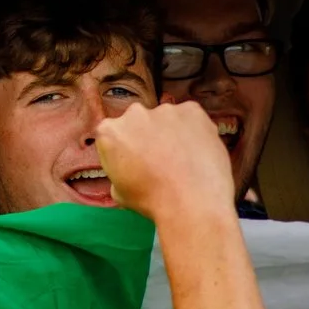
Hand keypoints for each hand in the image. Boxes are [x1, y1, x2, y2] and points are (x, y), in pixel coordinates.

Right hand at [96, 100, 236, 226]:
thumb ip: (118, 171)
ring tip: (184, 158)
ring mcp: (165, 109)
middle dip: (147, 136)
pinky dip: (194, 131)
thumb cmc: (152, 200)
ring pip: (166, 119)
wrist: (193, 199)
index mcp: (109, 131)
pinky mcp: (192, 109)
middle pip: (139, 122)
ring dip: (171, 133)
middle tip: (161, 159)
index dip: (125, 149)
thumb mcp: (119, 193)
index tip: (136, 162)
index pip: (114, 135)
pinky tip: (198, 151)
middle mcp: (134, 113)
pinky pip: (191, 118)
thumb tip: (129, 170)